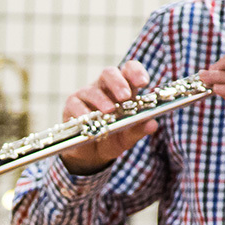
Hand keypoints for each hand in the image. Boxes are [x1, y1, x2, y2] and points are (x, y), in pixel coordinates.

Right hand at [58, 61, 157, 175]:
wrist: (91, 155)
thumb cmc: (112, 139)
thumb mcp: (127, 137)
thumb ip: (138, 129)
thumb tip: (153, 124)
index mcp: (123, 90)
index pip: (129, 70)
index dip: (136, 72)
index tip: (143, 83)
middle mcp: (104, 88)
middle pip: (109, 73)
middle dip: (118, 83)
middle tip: (125, 97)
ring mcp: (87, 95)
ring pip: (92, 89)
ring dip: (101, 100)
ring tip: (109, 111)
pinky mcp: (72, 106)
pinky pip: (75, 104)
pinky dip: (83, 111)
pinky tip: (89, 119)